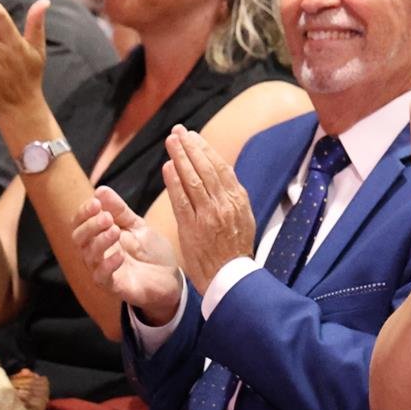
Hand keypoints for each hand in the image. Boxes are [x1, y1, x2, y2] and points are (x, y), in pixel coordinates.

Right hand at [76, 184, 182, 321]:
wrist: (171, 277)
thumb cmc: (151, 251)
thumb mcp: (137, 225)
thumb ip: (119, 210)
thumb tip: (100, 190)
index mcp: (99, 236)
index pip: (80, 223)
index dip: (84, 212)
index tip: (96, 203)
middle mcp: (96, 253)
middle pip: (78, 238)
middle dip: (90, 226)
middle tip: (107, 218)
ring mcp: (104, 271)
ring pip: (89, 256)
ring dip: (100, 242)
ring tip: (115, 231)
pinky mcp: (114, 287)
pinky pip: (102, 277)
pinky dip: (108, 265)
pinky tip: (119, 255)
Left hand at [163, 127, 257, 294]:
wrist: (230, 278)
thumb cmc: (235, 250)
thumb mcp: (243, 219)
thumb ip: (232, 198)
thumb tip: (223, 175)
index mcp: (238, 201)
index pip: (220, 168)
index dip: (205, 149)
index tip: (193, 136)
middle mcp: (225, 205)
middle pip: (206, 168)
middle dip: (191, 147)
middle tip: (178, 131)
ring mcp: (209, 216)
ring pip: (193, 179)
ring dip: (181, 158)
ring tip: (170, 141)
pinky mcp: (193, 228)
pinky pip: (182, 200)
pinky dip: (174, 182)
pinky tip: (167, 167)